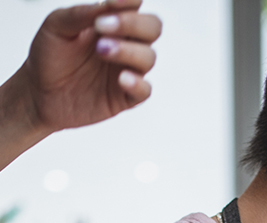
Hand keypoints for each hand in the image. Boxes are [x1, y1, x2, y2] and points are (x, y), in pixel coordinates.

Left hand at [26, 1, 161, 129]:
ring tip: (101, 51)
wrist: (40, 93)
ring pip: (149, 57)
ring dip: (128, 51)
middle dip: (133, 24)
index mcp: (110, 22)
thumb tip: (107, 5)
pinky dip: (137, 83)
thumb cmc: (50, 55)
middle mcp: (124, 44)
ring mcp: (127, 70)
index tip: (113, 1)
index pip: (134, 6)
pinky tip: (121, 79)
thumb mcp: (58, 25)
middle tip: (101, 26)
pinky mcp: (126, 97)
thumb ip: (82, 13)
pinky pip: (145, 90)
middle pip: (152, 28)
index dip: (131, 0)